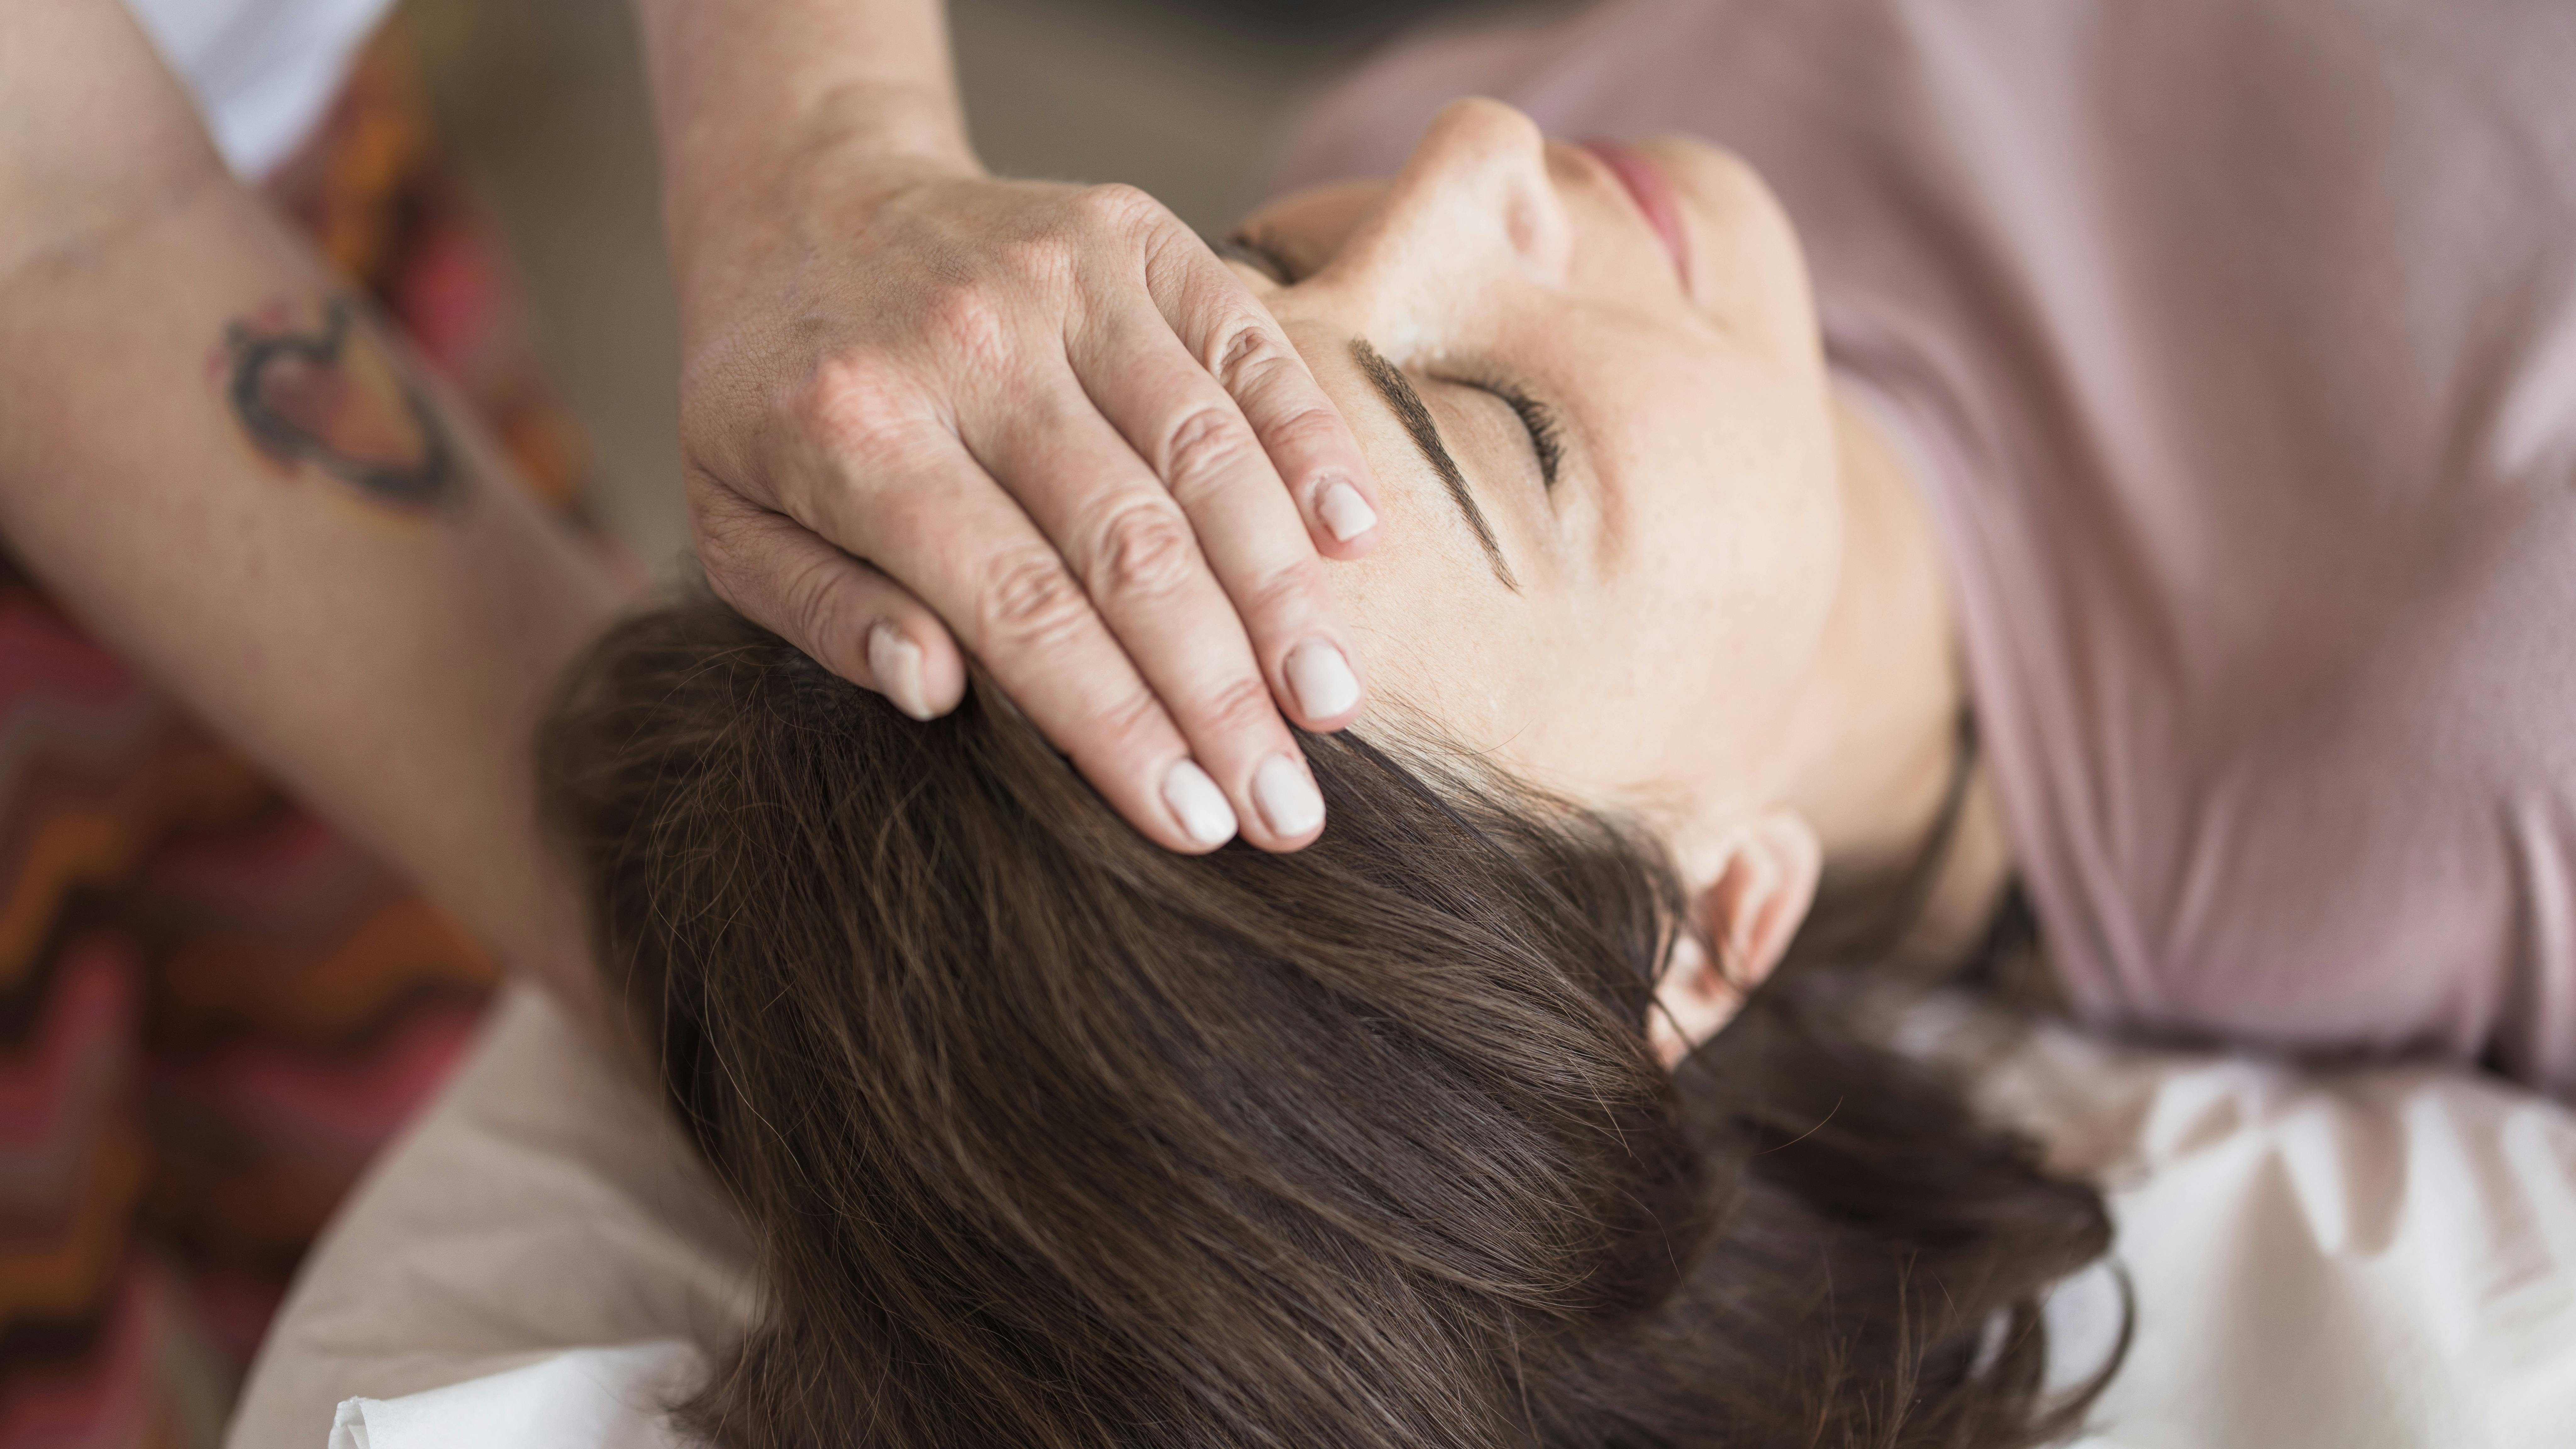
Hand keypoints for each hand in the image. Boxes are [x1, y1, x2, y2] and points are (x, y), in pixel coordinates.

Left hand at [674, 154, 1381, 853]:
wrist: (803, 199)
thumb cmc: (778, 398)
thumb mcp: (733, 521)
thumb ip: (824, 613)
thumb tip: (931, 691)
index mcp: (857, 433)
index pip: (1019, 609)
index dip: (1117, 725)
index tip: (1195, 824)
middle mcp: (966, 343)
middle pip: (1129, 547)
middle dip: (1222, 694)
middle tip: (1287, 808)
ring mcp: (1060, 274)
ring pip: (1205, 455)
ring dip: (1283, 593)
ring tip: (1333, 706)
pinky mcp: (1132, 231)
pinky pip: (1246, 344)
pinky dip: (1310, 441)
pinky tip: (1355, 541)